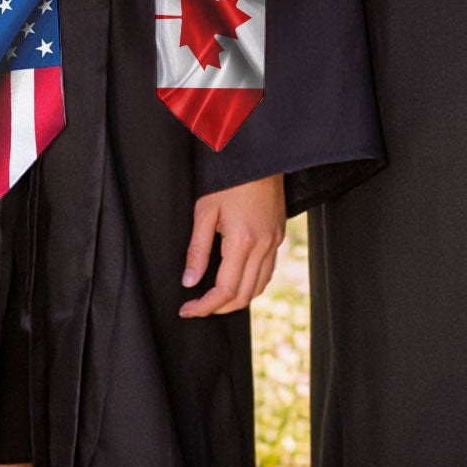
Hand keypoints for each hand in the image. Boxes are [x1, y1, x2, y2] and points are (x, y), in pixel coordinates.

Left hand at [179, 173, 285, 317]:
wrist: (259, 156)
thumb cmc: (230, 179)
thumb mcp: (205, 211)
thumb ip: (197, 250)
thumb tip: (189, 281)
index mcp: (242, 241)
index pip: (224, 290)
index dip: (204, 306)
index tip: (187, 309)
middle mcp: (263, 245)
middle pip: (243, 295)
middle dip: (219, 308)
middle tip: (197, 307)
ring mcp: (274, 241)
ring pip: (259, 286)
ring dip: (237, 299)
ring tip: (215, 299)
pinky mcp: (279, 235)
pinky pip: (268, 271)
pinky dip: (252, 284)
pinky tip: (237, 280)